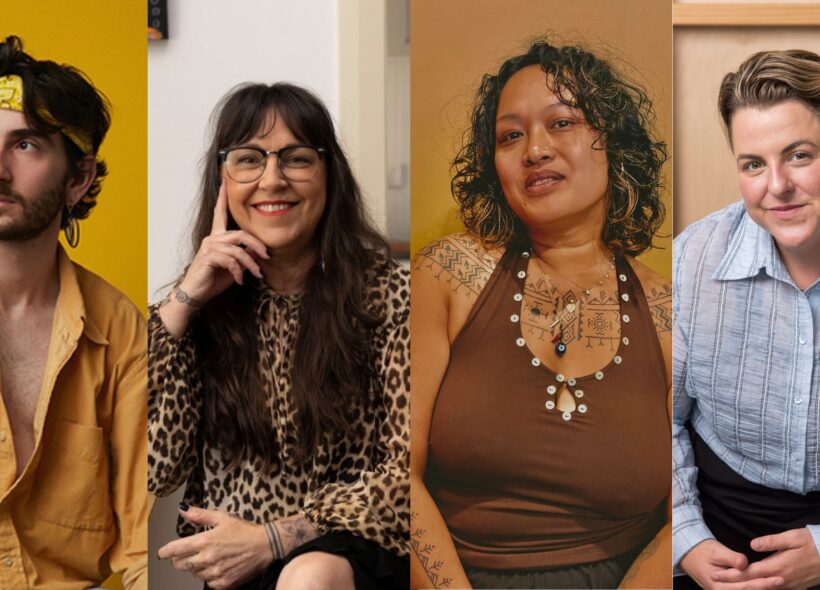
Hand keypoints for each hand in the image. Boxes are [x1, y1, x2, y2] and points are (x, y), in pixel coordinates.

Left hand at [157, 505, 272, 589]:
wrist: (265, 546)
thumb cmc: (244, 531)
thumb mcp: (222, 518)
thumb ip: (200, 515)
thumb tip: (183, 510)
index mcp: (205, 541)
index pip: (175, 550)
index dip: (165, 551)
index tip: (162, 553)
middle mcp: (207, 559)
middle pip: (180, 564)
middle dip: (179, 559)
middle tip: (187, 553)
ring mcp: (215, 573)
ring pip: (194, 574)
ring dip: (196, 567)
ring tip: (208, 558)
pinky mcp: (223, 583)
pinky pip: (207, 583)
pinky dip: (208, 576)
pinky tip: (217, 567)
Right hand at [179, 180, 268, 301]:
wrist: (195, 294)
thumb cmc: (212, 280)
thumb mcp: (233, 267)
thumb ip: (244, 256)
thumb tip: (258, 250)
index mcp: (217, 237)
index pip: (220, 213)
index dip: (223, 198)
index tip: (225, 181)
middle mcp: (212, 238)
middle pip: (241, 233)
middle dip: (257, 244)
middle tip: (268, 255)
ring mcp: (209, 246)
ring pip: (238, 249)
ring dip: (251, 264)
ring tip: (257, 274)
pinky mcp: (208, 256)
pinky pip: (231, 260)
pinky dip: (239, 272)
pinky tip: (239, 281)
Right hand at [680, 539, 782, 589]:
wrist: (689, 555)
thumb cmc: (702, 551)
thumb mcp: (715, 551)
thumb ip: (730, 558)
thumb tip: (745, 563)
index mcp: (719, 585)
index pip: (745, 586)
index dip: (762, 583)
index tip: (777, 577)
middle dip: (766, 587)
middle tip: (782, 581)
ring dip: (761, 589)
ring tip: (778, 584)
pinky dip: (753, 589)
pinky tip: (764, 586)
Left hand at [714, 529, 819, 589]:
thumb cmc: (811, 543)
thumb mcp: (791, 538)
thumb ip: (771, 542)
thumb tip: (752, 545)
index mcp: (778, 566)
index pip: (749, 573)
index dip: (732, 574)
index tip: (717, 573)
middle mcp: (782, 579)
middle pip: (753, 583)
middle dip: (734, 583)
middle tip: (716, 580)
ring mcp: (789, 585)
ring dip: (747, 587)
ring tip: (730, 585)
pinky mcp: (795, 587)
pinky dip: (762, 589)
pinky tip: (753, 587)